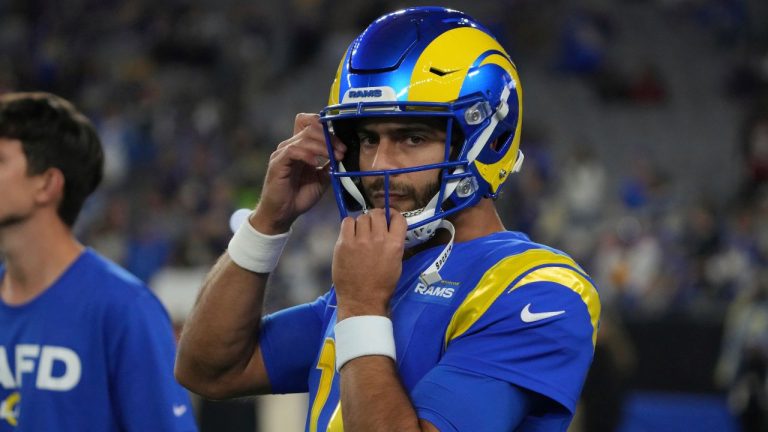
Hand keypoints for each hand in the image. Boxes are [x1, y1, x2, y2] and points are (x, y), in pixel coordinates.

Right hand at [252, 113, 345, 233]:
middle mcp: (291, 146)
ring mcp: (283, 153)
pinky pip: (292, 150)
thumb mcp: (321, 179)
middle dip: (330, 137)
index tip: (341, 143)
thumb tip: (342, 155)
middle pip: (311, 128)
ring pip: (304, 138)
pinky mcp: (277, 162)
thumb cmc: (299, 196)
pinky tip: (316, 163)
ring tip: (335, 157)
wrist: (284, 213)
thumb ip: (330, 165)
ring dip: (323, 146)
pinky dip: (307, 154)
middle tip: (342, 151)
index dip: (326, 126)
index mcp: (301, 147)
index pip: (309, 123)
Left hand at [332, 209, 406, 319]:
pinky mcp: (344, 243)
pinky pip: (347, 222)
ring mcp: (360, 240)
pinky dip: (349, 225)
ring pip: (362, 217)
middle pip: (377, 214)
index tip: (389, 217)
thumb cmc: (382, 286)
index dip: (393, 215)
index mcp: (395, 245)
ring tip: (361, 233)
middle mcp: (378, 239)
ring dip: (363, 222)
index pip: (398, 218)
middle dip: (376, 217)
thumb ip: (394, 244)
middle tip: (373, 225)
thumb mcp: (397, 264)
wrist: (362, 300)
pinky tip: (350, 234)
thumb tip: (389, 231)